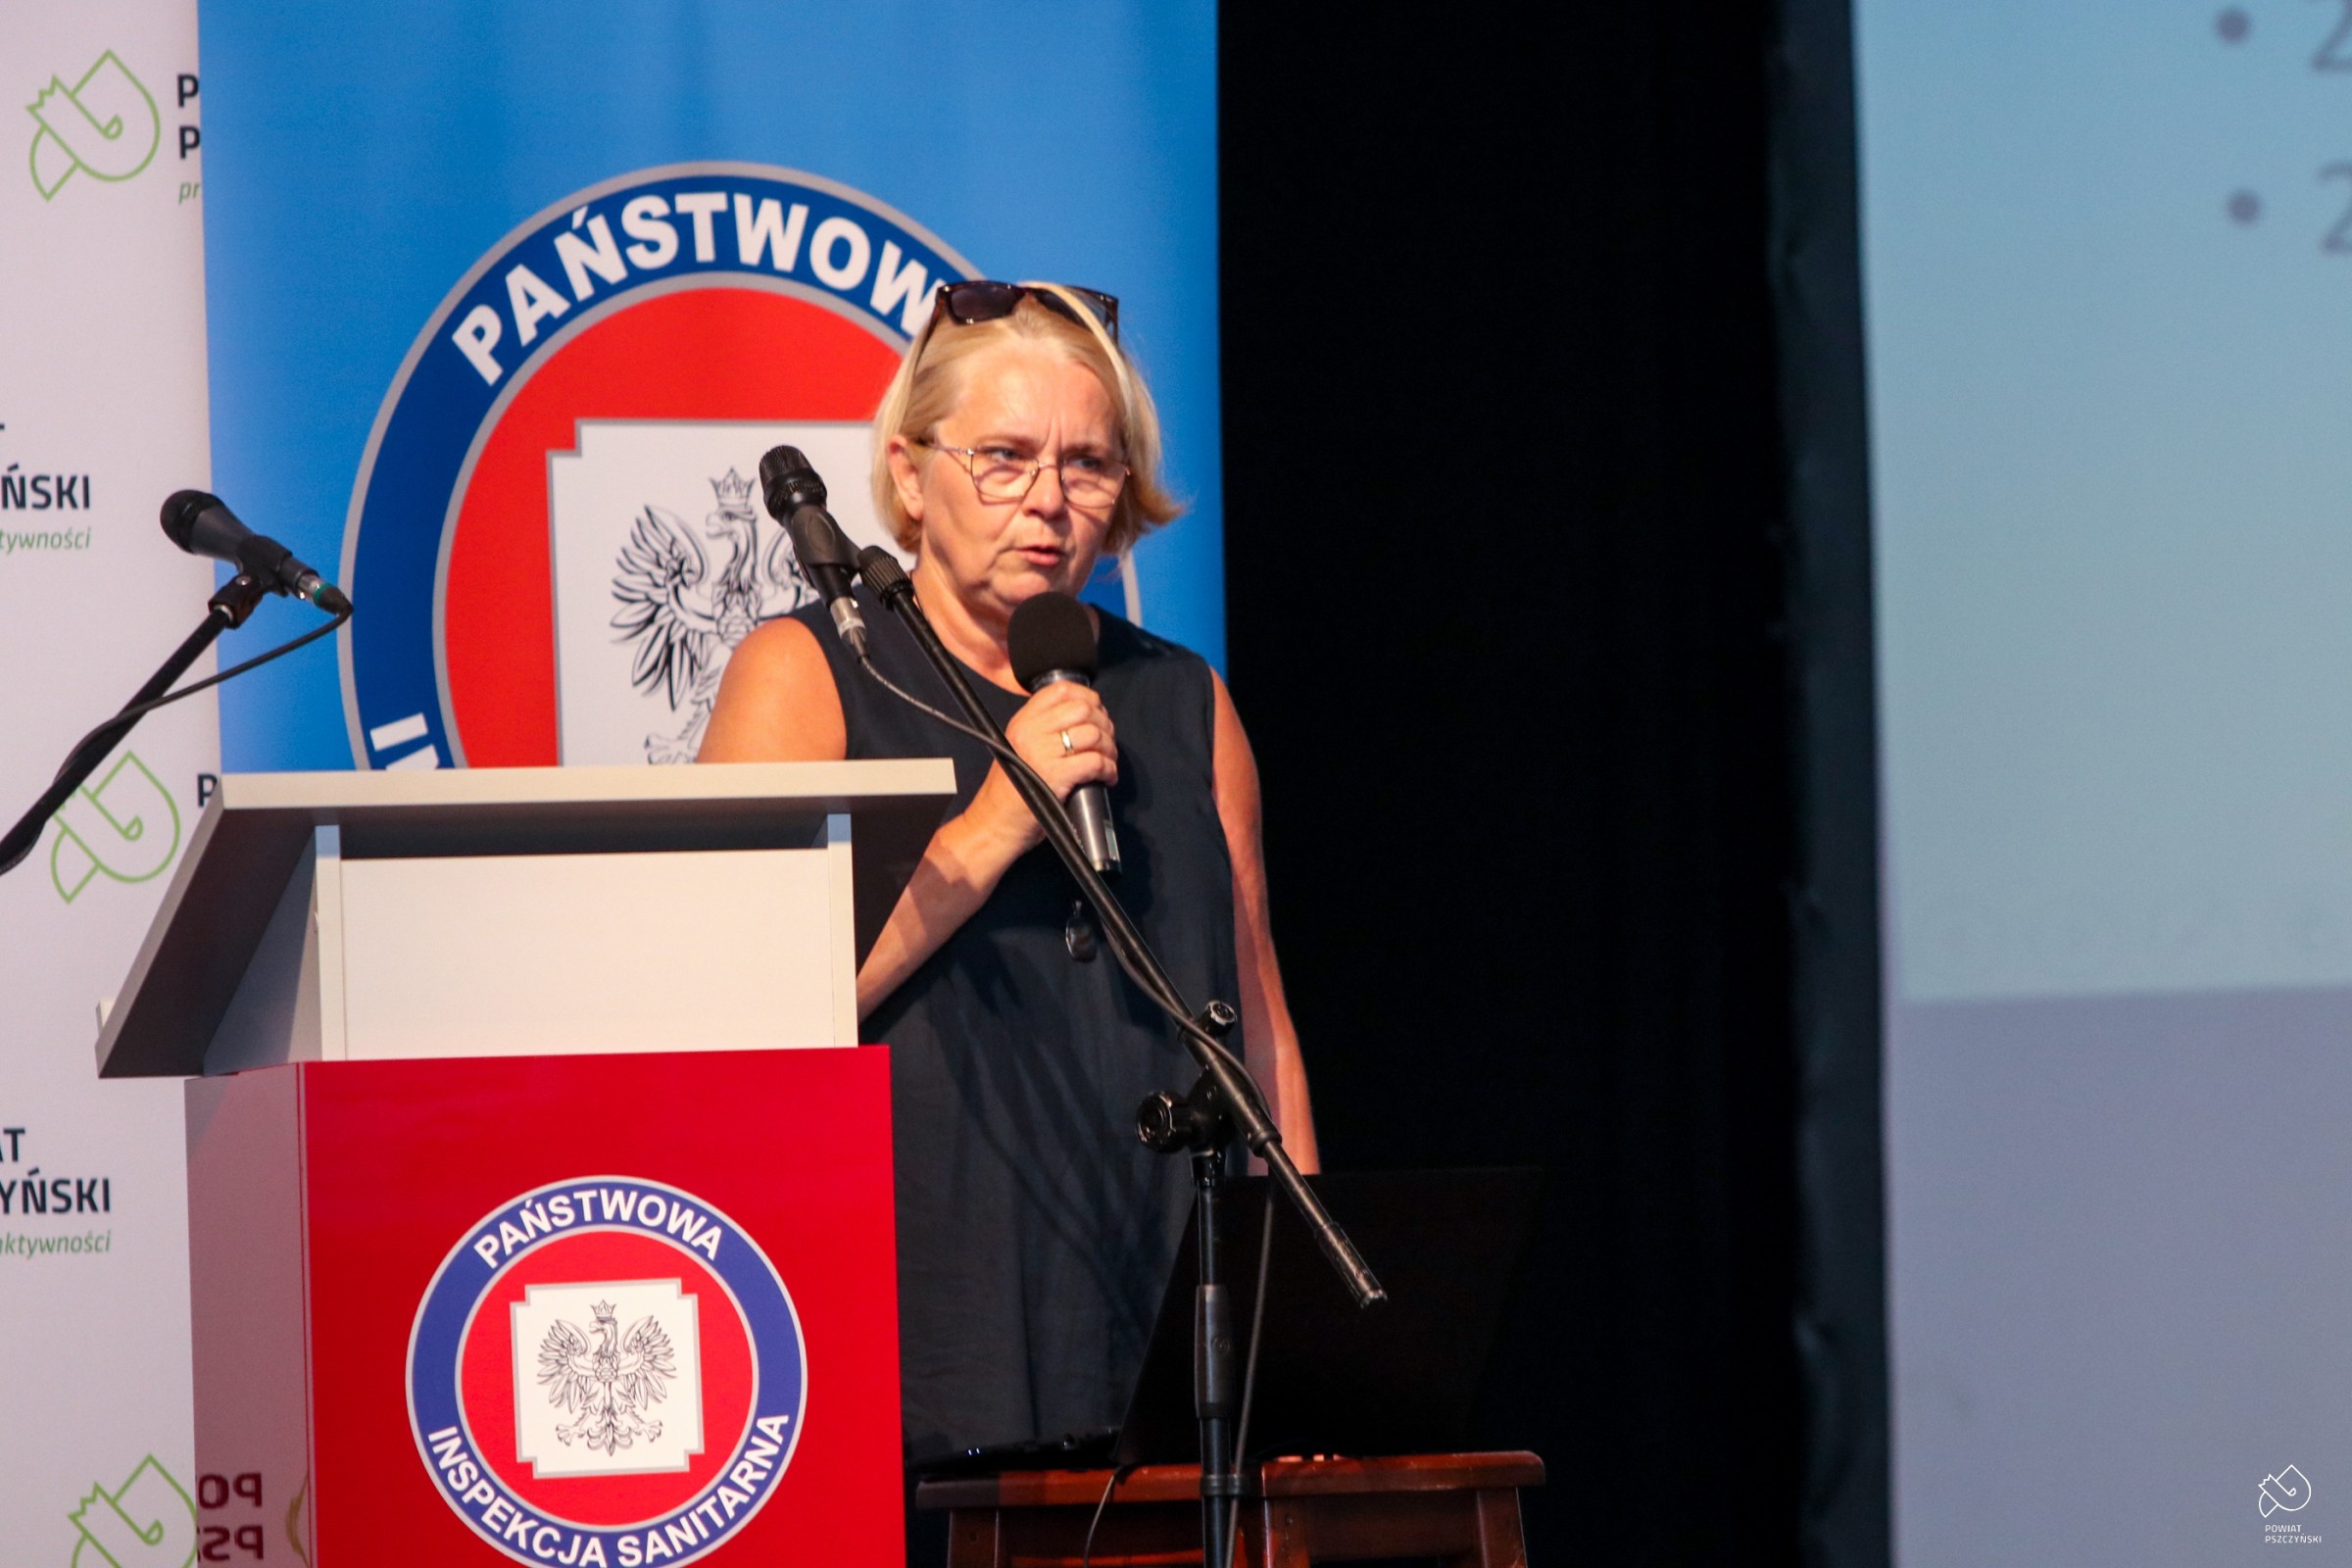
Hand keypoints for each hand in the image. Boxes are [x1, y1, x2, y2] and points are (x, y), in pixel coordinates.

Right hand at [963, 681, 1118, 855]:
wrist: (994, 825)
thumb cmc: (1011, 792)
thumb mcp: (1019, 748)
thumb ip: (1043, 730)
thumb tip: (1085, 719)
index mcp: (1022, 721)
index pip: (1061, 689)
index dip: (1088, 697)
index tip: (1097, 713)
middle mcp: (1031, 732)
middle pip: (1083, 709)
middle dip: (1104, 724)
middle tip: (1106, 742)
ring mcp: (1042, 753)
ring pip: (1093, 734)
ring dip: (1109, 748)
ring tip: (1108, 761)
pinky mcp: (1055, 776)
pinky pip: (1095, 762)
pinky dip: (1108, 769)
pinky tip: (1107, 777)